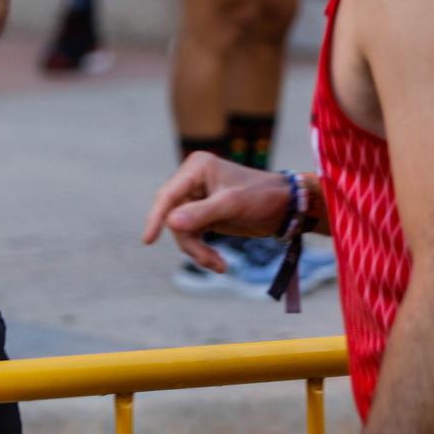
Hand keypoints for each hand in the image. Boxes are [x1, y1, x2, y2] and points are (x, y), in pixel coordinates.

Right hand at [140, 152, 290, 271]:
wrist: (285, 208)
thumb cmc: (262, 197)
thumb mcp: (232, 205)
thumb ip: (201, 213)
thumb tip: (170, 224)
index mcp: (196, 168)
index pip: (169, 195)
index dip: (156, 217)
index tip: (148, 240)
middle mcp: (192, 181)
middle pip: (173, 217)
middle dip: (190, 241)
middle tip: (210, 261)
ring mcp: (197, 198)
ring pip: (181, 230)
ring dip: (197, 250)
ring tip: (219, 265)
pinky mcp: (203, 214)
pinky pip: (192, 236)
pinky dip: (202, 251)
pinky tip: (218, 262)